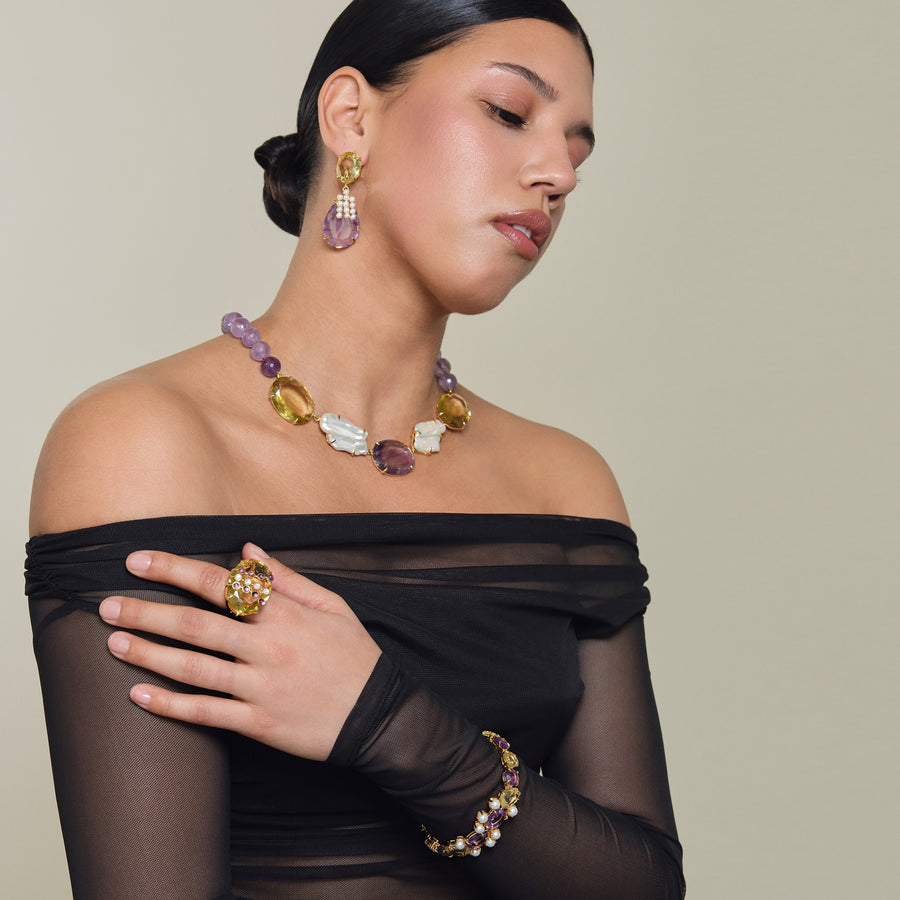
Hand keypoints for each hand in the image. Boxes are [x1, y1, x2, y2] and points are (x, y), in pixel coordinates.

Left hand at [98, 544, 381, 760]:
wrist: (378, 716)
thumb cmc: (355, 655)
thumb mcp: (331, 605)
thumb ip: (286, 577)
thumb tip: (247, 549)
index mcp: (284, 613)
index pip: (219, 583)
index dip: (174, 570)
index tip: (137, 561)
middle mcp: (268, 646)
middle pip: (195, 624)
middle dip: (146, 612)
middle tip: (107, 606)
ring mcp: (260, 687)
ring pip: (193, 667)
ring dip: (148, 654)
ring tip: (114, 644)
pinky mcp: (258, 723)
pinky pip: (205, 713)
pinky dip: (170, 705)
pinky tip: (140, 695)